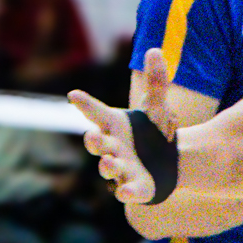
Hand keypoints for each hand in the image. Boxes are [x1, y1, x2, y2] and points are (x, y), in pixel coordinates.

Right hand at [69, 48, 169, 203]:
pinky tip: (126, 191)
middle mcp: (112, 146)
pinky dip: (126, 192)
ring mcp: (120, 168)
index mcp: (113, 124)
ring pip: (108, 168)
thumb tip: (154, 50)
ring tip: (110, 161)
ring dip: (107, 165)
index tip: (73, 94)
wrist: (168, 164)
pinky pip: (128, 192)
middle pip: (97, 143)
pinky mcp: (134, 188)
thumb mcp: (157, 107)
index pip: (95, 112)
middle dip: (93, 140)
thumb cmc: (152, 133)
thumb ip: (157, 82)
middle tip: (92, 136)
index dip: (85, 103)